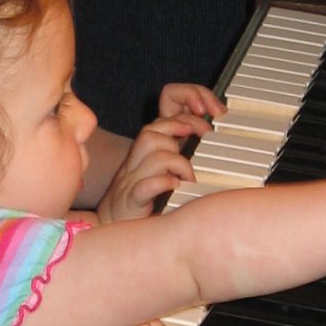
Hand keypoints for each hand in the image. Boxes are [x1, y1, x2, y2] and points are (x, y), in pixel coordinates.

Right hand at [96, 86, 224, 223]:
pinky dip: (162, 183)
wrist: (111, 228)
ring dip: (177, 160)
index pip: (165, 105)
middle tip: (205, 136)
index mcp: (149, 147)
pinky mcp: (130, 201)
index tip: (213, 110)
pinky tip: (175, 187)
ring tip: (189, 176)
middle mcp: (138, 158)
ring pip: (150, 148)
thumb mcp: (166, 169)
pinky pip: (143, 185)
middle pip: (154, 126)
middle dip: (185, 124)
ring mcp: (131, 178)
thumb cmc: (144, 201)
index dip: (189, 97)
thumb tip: (213, 136)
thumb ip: (183, 150)